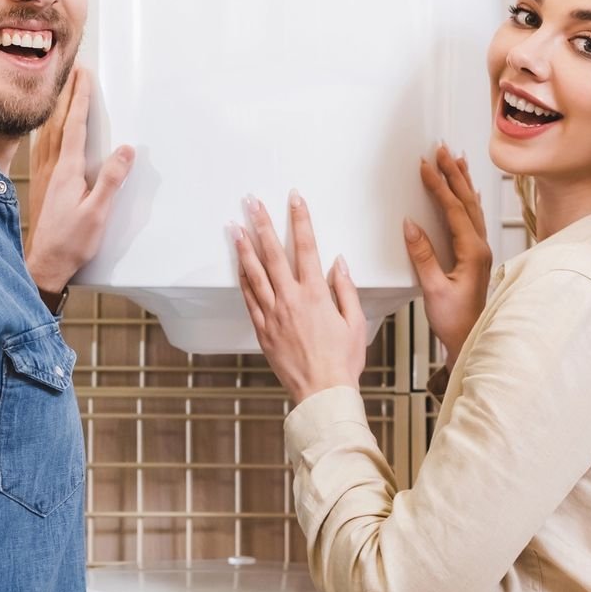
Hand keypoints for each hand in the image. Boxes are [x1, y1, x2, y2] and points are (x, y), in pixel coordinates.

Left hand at [25, 67, 134, 295]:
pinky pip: (42, 145)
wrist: (43, 264)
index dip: (80, 98)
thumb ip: (110, 180)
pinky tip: (46, 128)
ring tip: (63, 89)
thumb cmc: (71, 242)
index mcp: (67, 170)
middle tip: (74, 70)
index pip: (74, 125)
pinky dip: (47, 128)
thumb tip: (126, 150)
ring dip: (56, 107)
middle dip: (67, 93)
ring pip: (48, 131)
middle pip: (58, 121)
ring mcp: (43, 174)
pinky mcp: (41, 184)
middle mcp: (51, 167)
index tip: (84, 75)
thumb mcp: (98, 213)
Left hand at [231, 192, 368, 404]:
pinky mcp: (262, 330)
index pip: (306, 247)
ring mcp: (273, 314)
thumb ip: (345, 288)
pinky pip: (249, 298)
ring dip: (244, 246)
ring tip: (235, 225)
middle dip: (262, 223)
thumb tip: (338, 262)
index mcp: (316, 295)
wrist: (322, 393)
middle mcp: (291, 299)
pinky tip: (238, 263)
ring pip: (254, 273)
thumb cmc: (343, 360)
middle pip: (273, 253)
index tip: (294, 198)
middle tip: (252, 202)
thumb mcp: (355, 322)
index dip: (300, 219)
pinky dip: (242, 278)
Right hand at [403, 144, 492, 363]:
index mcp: (473, 252)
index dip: (439, 186)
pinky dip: (467, 198)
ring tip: (456, 159)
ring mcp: (481, 251)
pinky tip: (466, 192)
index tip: (426, 166)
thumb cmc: (455, 320)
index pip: (454, 209)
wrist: (469, 339)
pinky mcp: (476, 256)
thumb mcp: (434, 288)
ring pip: (473, 206)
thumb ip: (423, 256)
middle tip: (442, 150)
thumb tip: (411, 225)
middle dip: (454, 174)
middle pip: (467, 201)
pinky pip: (473, 218)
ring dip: (463, 182)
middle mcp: (481, 247)